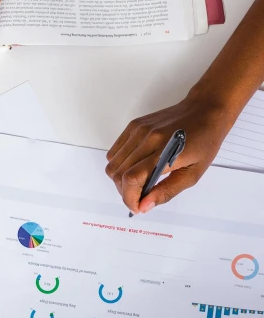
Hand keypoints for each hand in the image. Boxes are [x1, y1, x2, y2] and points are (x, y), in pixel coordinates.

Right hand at [106, 95, 234, 213]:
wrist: (205, 110)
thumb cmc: (204, 142)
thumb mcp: (193, 174)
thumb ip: (167, 191)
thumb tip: (144, 206)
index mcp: (165, 152)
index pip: (132, 179)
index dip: (130, 198)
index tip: (137, 207)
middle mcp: (148, 139)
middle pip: (119, 173)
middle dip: (125, 192)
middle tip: (139, 197)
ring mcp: (138, 131)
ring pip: (113, 164)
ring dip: (120, 180)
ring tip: (137, 183)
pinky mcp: (133, 126)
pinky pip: (114, 152)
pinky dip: (119, 165)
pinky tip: (134, 168)